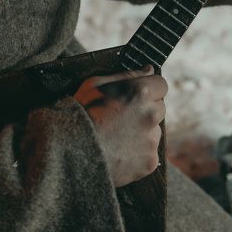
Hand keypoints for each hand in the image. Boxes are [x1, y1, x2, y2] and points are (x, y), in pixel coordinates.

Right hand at [74, 65, 166, 187]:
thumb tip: (149, 69)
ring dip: (142, 132)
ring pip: (154, 132)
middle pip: (159, 108)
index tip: (137, 97)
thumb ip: (127, 75)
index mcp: (141, 92)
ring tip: (117, 137)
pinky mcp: (149, 161)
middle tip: (122, 118)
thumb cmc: (80, 113)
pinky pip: (149, 153)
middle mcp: (151, 115)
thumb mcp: (96, 83)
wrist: (70, 150)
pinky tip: (119, 151)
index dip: (149, 89)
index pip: (161, 85)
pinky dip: (138, 153)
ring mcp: (151, 140)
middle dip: (146, 110)